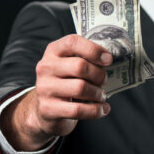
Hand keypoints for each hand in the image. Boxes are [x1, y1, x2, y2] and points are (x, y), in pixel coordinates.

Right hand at [1, 34, 112, 150]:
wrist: (45, 109)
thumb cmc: (64, 84)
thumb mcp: (69, 66)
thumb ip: (85, 59)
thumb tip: (108, 61)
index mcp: (53, 51)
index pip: (72, 42)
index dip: (94, 50)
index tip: (108, 60)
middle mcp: (46, 68)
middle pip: (80, 66)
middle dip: (99, 76)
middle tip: (104, 82)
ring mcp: (44, 88)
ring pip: (80, 88)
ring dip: (98, 94)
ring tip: (101, 96)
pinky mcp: (48, 109)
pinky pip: (78, 110)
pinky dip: (96, 110)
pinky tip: (102, 109)